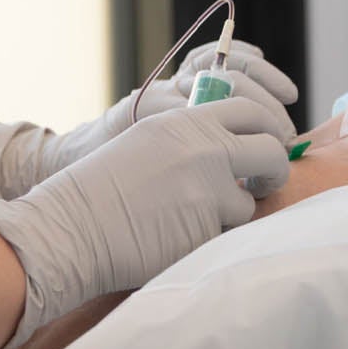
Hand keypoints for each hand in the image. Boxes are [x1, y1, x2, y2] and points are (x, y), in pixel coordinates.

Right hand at [0, 97, 290, 346]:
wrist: (73, 228)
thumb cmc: (104, 186)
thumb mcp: (149, 140)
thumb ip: (194, 138)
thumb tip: (241, 148)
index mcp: (188, 122)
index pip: (251, 109)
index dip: (268, 126)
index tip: (270, 141)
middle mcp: (206, 151)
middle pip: (271, 152)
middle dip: (274, 170)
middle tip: (264, 182)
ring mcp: (209, 192)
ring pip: (247, 203)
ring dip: (228, 213)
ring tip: (184, 216)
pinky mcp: (206, 231)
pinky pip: (224, 235)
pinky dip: (206, 239)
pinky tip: (172, 236)